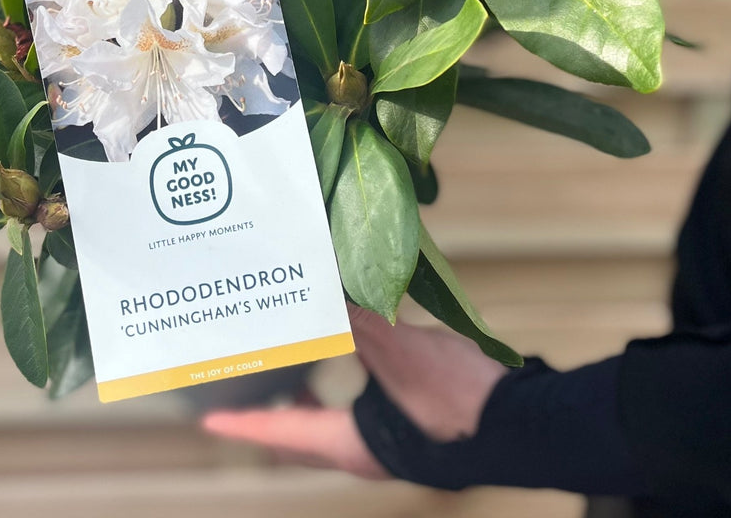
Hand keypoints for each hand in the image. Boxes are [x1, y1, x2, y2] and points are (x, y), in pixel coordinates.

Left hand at [200, 305, 506, 475]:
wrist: (523, 425)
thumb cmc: (458, 400)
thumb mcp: (399, 351)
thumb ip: (357, 316)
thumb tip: (322, 281)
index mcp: (350, 444)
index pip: (280, 433)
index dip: (242, 424)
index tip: (207, 418)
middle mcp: (363, 450)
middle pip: (300, 435)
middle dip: (268, 413)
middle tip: (240, 388)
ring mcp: (388, 441)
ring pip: (330, 424)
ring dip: (304, 399)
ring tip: (284, 363)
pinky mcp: (412, 424)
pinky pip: (358, 408)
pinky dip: (341, 384)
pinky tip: (346, 350)